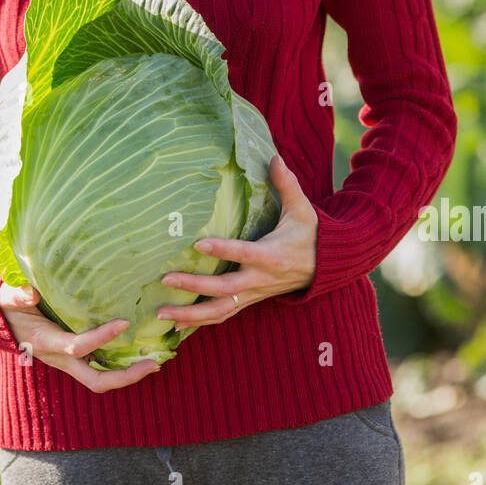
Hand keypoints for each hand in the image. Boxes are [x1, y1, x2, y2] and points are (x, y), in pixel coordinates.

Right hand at [0, 283, 159, 391]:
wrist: (2, 322)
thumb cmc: (9, 305)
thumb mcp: (9, 295)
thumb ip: (17, 294)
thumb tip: (30, 293)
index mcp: (47, 343)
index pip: (78, 347)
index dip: (101, 338)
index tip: (124, 322)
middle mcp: (61, 359)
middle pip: (96, 380)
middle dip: (126, 376)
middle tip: (154, 363)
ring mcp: (69, 362)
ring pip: (101, 378)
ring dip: (128, 374)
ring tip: (156, 361)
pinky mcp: (75, 358)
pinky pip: (101, 368)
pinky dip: (121, 365)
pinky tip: (142, 352)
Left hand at [155, 154, 317, 330]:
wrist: (324, 268)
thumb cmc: (310, 235)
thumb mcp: (302, 209)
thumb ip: (286, 184)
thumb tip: (274, 157)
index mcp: (272, 255)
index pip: (244, 253)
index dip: (222, 250)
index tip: (198, 245)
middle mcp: (260, 279)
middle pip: (224, 289)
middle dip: (194, 287)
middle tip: (165, 280)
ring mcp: (253, 294)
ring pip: (220, 311)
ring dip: (190, 316)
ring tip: (161, 314)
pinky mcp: (249, 301)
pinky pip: (222, 316)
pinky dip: (199, 323)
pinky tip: (176, 327)